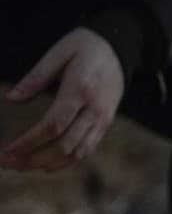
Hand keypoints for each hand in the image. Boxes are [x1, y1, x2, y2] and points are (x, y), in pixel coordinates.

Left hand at [1, 27, 124, 172]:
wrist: (119, 47)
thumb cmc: (85, 47)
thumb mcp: (57, 53)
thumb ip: (35, 77)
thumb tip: (11, 99)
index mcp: (81, 90)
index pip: (53, 125)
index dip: (29, 142)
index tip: (7, 149)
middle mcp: (95, 109)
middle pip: (64, 145)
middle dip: (33, 158)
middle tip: (7, 163)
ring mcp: (103, 119)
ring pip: (76, 152)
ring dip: (47, 163)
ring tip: (22, 167)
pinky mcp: (106, 123)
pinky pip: (87, 149)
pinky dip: (66, 161)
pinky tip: (46, 165)